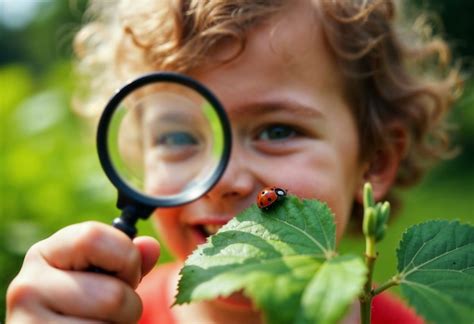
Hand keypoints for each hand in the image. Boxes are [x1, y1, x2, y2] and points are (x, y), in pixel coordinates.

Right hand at [6, 221, 159, 322]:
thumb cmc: (83, 304)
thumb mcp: (103, 275)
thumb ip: (127, 259)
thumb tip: (150, 246)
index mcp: (44, 253)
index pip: (93, 237)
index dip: (125, 257)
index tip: (127, 274)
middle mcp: (27, 284)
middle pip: (113, 295)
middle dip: (128, 304)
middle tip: (111, 310)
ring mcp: (27, 320)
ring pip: (110, 322)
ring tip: (97, 323)